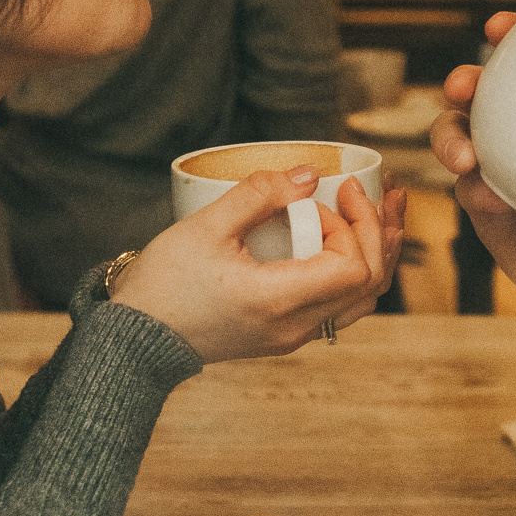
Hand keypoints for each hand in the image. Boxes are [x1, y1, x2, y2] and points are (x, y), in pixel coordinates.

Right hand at [111, 165, 407, 362]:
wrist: (135, 340)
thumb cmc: (163, 285)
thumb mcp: (205, 227)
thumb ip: (259, 195)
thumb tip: (310, 175)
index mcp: (279, 301)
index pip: (353, 268)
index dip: (353, 226)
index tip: (328, 196)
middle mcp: (295, 327)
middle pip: (371, 284)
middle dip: (380, 232)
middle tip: (376, 190)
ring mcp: (293, 336)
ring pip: (361, 300)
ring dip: (376, 253)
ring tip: (380, 212)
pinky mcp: (285, 333)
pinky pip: (340, 305)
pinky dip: (355, 271)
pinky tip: (347, 241)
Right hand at [432, 11, 515, 380]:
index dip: (513, 38)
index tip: (502, 26)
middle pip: (480, 92)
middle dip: (464, 79)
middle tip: (467, 85)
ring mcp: (499, 168)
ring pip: (457, 136)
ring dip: (451, 137)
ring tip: (466, 158)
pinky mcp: (485, 207)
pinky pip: (468, 190)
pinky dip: (472, 190)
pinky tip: (488, 200)